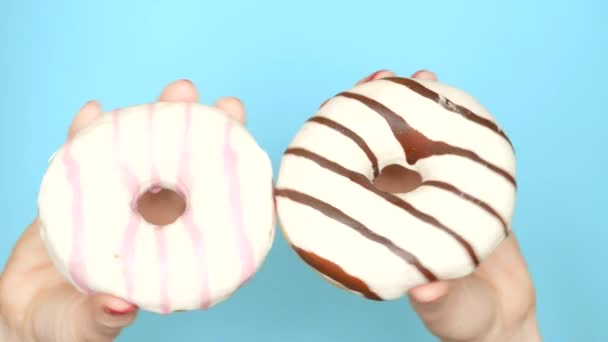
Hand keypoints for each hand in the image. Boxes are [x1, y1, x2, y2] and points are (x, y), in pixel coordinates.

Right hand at [0, 80, 246, 341]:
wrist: (25, 312)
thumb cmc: (68, 324)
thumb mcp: (87, 328)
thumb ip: (103, 320)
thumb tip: (122, 307)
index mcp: (170, 246)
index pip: (207, 208)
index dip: (230, 178)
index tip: (254, 152)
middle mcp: (152, 218)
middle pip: (184, 168)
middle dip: (207, 136)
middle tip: (227, 106)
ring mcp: (119, 199)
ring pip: (141, 151)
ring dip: (158, 120)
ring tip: (177, 92)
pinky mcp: (79, 190)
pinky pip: (82, 154)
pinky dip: (85, 132)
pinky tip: (93, 112)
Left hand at [358, 70, 540, 341]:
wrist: (503, 316)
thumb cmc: (462, 318)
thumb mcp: (448, 312)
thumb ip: (438, 302)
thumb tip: (426, 288)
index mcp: (378, 230)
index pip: (346, 185)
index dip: (336, 148)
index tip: (329, 113)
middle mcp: (396, 207)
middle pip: (377, 151)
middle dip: (374, 113)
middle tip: (378, 79)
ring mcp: (426, 195)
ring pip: (413, 143)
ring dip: (413, 109)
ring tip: (417, 78)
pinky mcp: (461, 189)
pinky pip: (453, 151)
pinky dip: (451, 124)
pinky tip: (450, 101)